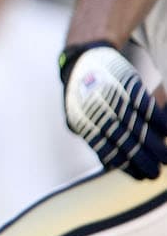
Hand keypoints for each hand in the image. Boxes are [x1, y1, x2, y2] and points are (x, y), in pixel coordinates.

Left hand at [61, 42, 166, 178]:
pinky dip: (160, 121)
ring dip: (154, 145)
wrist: (85, 58)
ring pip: (138, 128)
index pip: (106, 151)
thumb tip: (108, 163)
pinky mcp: (127, 86)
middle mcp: (98, 113)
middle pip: (124, 143)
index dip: (125, 166)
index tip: (138, 176)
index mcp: (84, 123)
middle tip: (154, 174)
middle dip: (142, 161)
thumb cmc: (83, 93)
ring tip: (166, 159)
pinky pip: (147, 108)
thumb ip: (92, 136)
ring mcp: (113, 99)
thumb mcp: (78, 116)